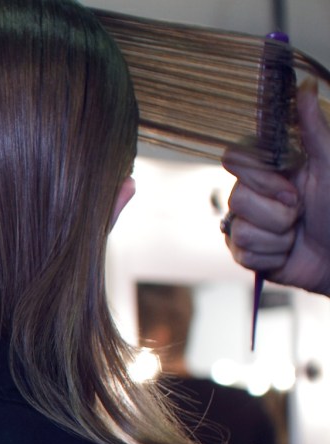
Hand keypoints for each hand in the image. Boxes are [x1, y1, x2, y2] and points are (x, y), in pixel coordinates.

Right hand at [222, 80, 329, 296]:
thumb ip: (313, 127)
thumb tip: (305, 85)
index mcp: (269, 169)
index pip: (233, 158)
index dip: (258, 175)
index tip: (290, 182)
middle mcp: (252, 194)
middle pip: (236, 198)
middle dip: (277, 210)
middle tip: (300, 211)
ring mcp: (245, 224)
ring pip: (240, 228)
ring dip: (278, 235)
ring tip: (296, 234)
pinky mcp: (244, 252)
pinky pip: (242, 252)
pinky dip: (271, 255)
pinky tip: (287, 252)